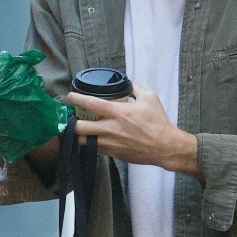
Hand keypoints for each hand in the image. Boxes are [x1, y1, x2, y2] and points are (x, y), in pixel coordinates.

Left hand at [67, 83, 200, 177]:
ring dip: (79, 135)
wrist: (165, 147)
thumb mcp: (150, 97)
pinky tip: (94, 138)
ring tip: (79, 129)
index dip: (77, 98)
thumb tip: (126, 83)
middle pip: (79, 128)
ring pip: (83, 141)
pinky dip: (91, 143)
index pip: (91, 103)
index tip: (70, 96)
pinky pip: (95, 148)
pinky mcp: (113, 154)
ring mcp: (110, 143)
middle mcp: (110, 129)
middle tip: (71, 118)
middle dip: (71, 123)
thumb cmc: (158, 122)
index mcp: (118, 112)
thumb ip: (135, 88)